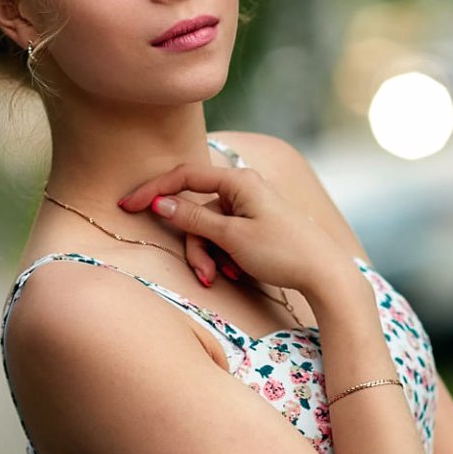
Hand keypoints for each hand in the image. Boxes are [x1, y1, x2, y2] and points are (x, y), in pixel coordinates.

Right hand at [117, 162, 350, 298]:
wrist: (326, 273)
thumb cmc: (282, 251)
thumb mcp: (232, 237)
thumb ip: (193, 218)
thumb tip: (159, 203)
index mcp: (238, 181)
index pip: (184, 177)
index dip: (153, 191)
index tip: (127, 205)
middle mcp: (243, 188)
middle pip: (197, 211)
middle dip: (196, 245)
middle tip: (204, 275)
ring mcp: (250, 207)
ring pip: (210, 229)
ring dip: (211, 255)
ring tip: (225, 276)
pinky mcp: (256, 224)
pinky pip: (226, 237)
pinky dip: (225, 256)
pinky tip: (240, 272)